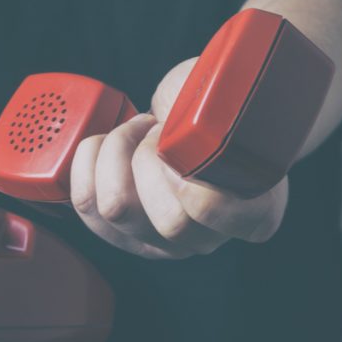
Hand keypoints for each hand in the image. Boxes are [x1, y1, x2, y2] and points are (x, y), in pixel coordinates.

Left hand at [69, 58, 288, 258]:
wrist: (189, 114)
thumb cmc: (216, 105)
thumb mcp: (237, 100)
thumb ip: (232, 110)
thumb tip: (204, 110)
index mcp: (255, 212)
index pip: (221, 215)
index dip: (194, 177)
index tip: (187, 142)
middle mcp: (206, 238)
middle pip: (169, 221)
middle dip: (152, 157)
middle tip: (160, 129)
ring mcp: (159, 241)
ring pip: (117, 210)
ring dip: (117, 152)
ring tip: (135, 130)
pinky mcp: (117, 231)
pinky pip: (85, 203)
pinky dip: (88, 158)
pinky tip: (107, 141)